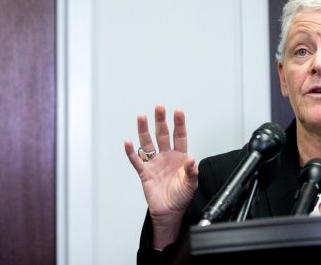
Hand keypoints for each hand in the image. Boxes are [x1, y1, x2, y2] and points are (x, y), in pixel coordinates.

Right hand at [124, 105, 197, 249]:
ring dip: (144, 130)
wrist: (170, 212)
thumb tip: (192, 160)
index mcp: (179, 157)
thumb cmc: (181, 197)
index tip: (178, 112)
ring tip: (141, 117)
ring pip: (148, 143)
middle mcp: (166, 156)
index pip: (179, 136)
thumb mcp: (191, 184)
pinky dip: (131, 152)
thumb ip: (192, 172)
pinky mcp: (145, 173)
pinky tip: (128, 142)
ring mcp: (155, 163)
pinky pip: (136, 161)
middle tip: (159, 108)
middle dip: (161, 121)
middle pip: (162, 135)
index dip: (179, 124)